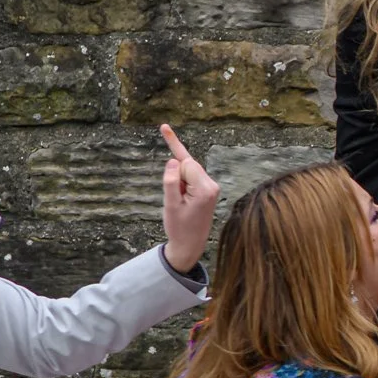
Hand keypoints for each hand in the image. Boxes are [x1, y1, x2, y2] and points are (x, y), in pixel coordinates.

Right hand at [159, 124, 217, 272]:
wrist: (190, 245)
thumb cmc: (179, 227)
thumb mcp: (170, 205)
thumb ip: (170, 182)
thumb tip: (173, 160)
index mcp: (205, 189)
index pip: (185, 163)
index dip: (173, 171)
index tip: (165, 132)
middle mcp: (212, 185)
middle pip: (187, 165)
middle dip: (176, 176)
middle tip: (176, 200)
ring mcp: (212, 188)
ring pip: (188, 171)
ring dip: (179, 182)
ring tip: (180, 204)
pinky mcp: (209, 191)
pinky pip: (191, 178)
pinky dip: (182, 184)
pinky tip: (180, 194)